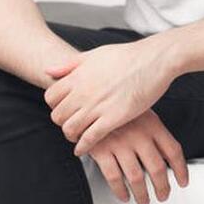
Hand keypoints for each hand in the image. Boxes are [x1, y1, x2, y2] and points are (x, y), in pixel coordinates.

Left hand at [44, 39, 173, 156]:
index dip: (55, 106)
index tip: (65, 109)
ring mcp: (97, 106)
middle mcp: (83, 92)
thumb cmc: (128, 56)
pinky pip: (90, 138)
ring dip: (72, 136)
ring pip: (70, 129)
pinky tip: (85, 149)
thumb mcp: (95, 54)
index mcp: (78, 76)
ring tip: (78, 137)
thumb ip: (70, 64)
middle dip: (62, 122)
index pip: (50, 98)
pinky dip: (84, 146)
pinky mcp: (113, 118)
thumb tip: (48, 71)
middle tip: (72, 124)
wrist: (155, 60)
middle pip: (58, 116)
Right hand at [87, 109, 188, 203]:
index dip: (181, 169)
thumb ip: (156, 135)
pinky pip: (114, 177)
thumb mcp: (144, 115)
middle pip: (157, 168)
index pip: (173, 151)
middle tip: (163, 196)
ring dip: (142, 193)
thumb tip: (169, 159)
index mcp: (153, 125)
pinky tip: (124, 196)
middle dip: (162, 187)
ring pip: (136, 177)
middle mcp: (139, 135)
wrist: (91, 103)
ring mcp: (120, 143)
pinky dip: (120, 191)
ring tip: (144, 201)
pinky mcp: (102, 151)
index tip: (183, 182)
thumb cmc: (121, 112)